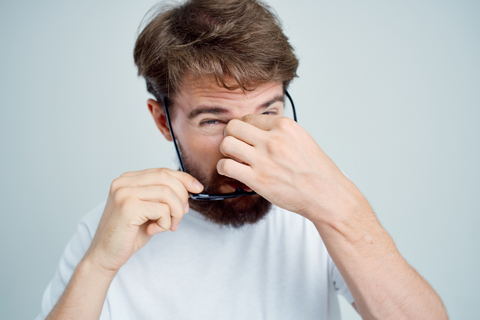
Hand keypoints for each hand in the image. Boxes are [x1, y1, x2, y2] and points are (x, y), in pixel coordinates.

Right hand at [84, 168, 203, 273]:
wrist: (105, 256)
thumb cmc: (128, 234)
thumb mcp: (150, 211)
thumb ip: (164, 197)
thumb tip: (190, 189)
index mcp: (128, 179)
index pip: (162, 171)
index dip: (184, 178)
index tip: (197, 188)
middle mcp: (124, 182)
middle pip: (166, 178)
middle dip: (181, 197)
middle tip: (180, 216)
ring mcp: (124, 193)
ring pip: (167, 194)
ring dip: (175, 213)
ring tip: (169, 226)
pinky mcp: (128, 207)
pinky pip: (162, 209)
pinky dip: (165, 223)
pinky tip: (153, 231)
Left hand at [217, 115, 363, 220]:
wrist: (325, 193)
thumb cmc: (315, 169)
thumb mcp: (301, 138)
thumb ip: (279, 131)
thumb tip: (258, 128)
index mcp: (284, 127)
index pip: (249, 118)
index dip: (243, 128)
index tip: (245, 137)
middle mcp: (273, 140)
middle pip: (233, 127)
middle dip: (230, 136)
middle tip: (235, 146)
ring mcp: (264, 160)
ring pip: (226, 144)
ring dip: (226, 152)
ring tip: (234, 159)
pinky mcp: (257, 180)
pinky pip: (226, 166)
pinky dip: (225, 168)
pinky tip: (234, 172)